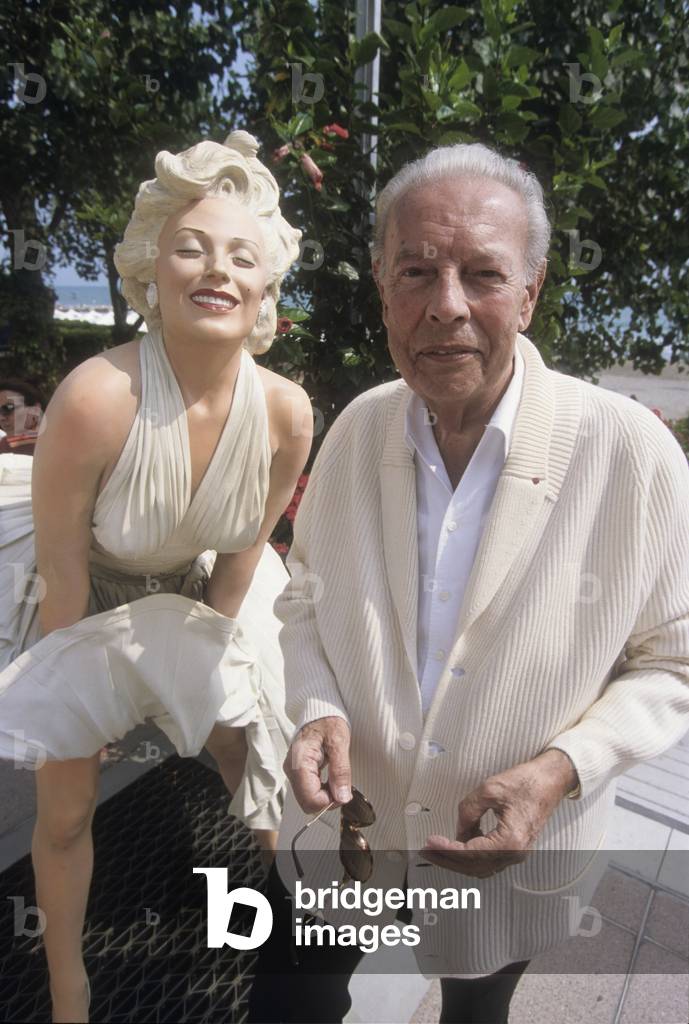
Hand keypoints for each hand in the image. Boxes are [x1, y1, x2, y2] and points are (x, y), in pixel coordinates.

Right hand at [283, 716, 351, 813]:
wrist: (319, 710)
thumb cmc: (327, 720)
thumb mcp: (339, 742)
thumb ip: (340, 771)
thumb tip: (342, 796)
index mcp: (299, 762)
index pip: (311, 799)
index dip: (330, 801)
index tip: (343, 790)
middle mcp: (291, 770)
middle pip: (308, 803)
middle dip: (328, 800)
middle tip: (342, 785)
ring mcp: (293, 772)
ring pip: (308, 800)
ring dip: (325, 796)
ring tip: (336, 779)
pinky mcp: (298, 773)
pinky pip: (309, 792)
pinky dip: (322, 791)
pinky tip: (330, 779)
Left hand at [421, 749, 578, 877]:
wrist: (551, 780)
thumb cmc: (527, 782)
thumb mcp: (489, 790)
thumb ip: (468, 811)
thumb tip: (457, 830)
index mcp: (510, 841)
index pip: (471, 854)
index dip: (447, 849)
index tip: (431, 841)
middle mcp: (515, 853)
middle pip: (474, 867)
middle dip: (448, 859)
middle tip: (428, 850)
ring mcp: (517, 853)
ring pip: (481, 867)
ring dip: (458, 860)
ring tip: (438, 848)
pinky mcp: (516, 848)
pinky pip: (490, 859)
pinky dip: (471, 855)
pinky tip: (459, 842)